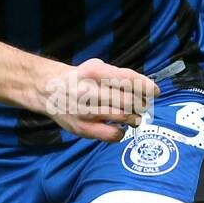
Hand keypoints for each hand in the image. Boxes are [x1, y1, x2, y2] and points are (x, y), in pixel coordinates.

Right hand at [33, 56, 160, 141]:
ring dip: (134, 118)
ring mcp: (84, 111)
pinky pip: (111, 135)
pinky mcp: (81, 128)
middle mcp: (88, 90)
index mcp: (94, 71)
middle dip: (141, 104)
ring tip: (134, 117)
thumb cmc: (81, 78)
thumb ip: (120, 75)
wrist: (49, 90)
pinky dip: (121, 133)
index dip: (146, 86)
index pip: (128, 79)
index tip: (155, 92)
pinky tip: (119, 128)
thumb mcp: (97, 67)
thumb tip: (148, 88)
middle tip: (143, 106)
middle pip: (128, 100)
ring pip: (122, 117)